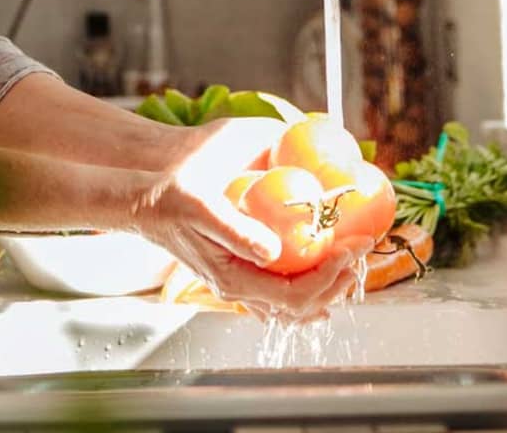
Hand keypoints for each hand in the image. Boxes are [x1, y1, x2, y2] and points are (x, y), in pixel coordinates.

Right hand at [125, 118, 362, 320]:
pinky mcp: (238, 270)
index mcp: (233, 278)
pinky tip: (321, 275)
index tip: (352, 248)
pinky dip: (308, 288)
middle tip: (361, 252)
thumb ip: (237, 232)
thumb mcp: (202, 208)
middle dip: (338, 283)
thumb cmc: (170, 200)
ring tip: (350, 264)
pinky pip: (280, 291)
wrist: (145, 202)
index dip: (330, 276)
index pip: (295, 294)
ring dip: (326, 288)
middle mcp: (238, 287)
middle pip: (301, 306)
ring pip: (292, 305)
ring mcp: (238, 282)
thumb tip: (274, 250)